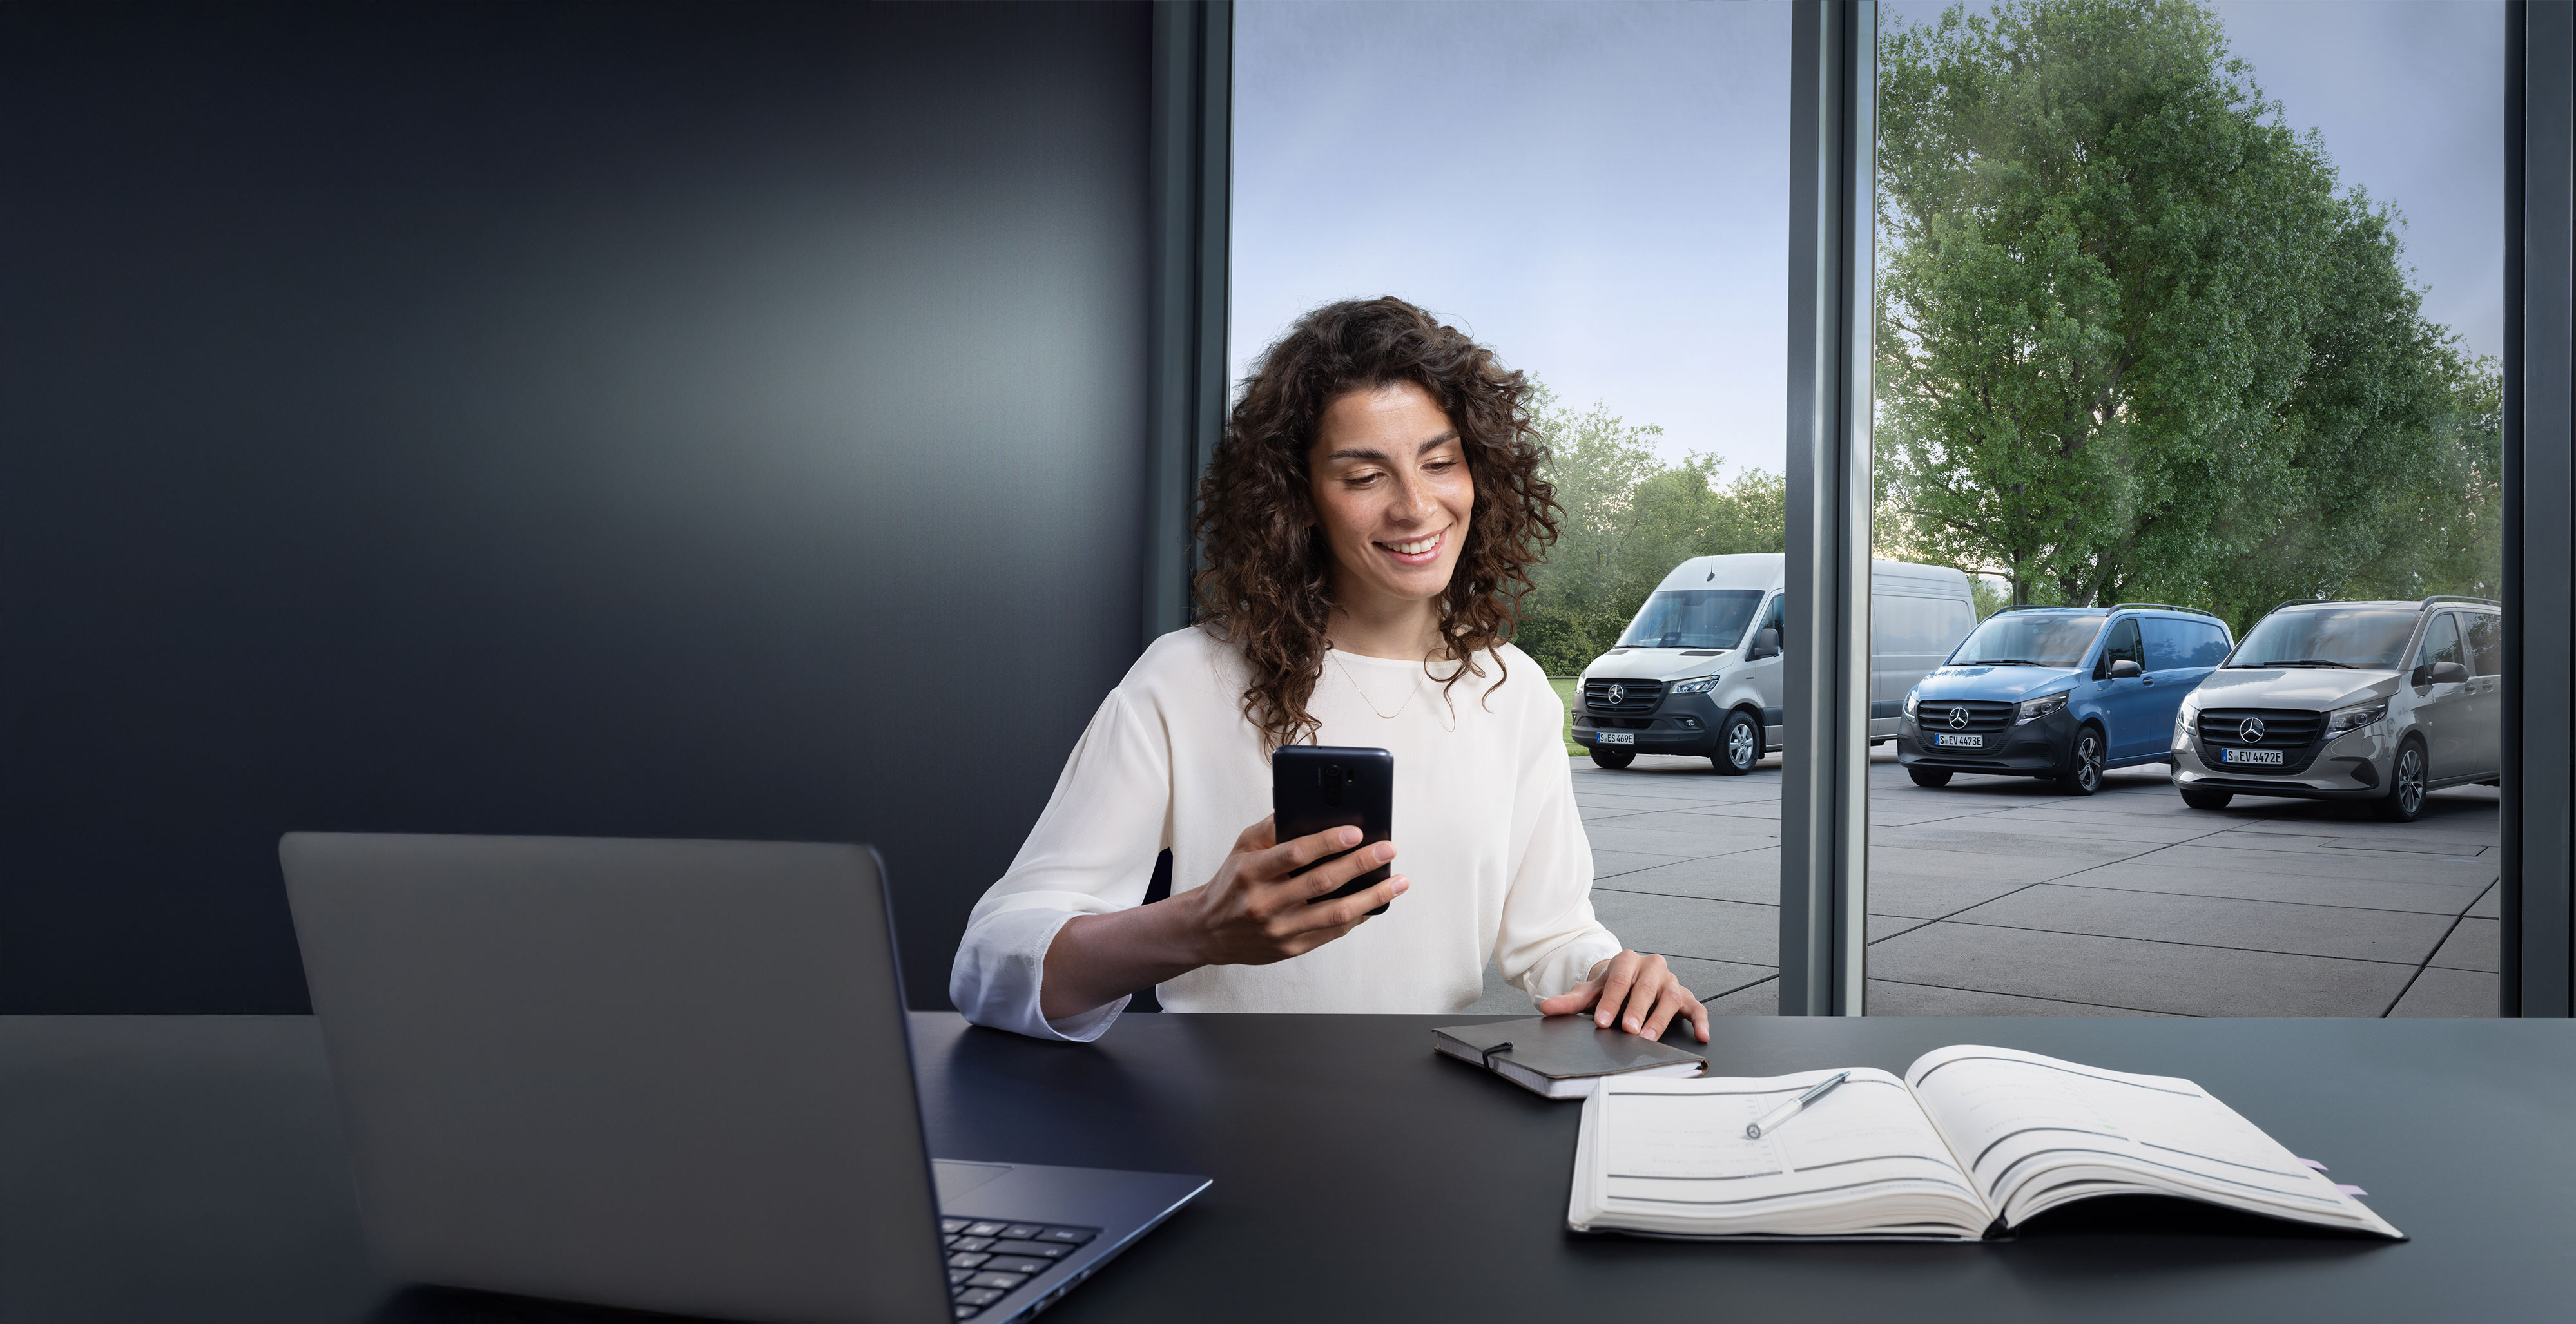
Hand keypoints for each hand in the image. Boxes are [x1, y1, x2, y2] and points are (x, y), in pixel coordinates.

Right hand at [1179, 815, 1409, 966]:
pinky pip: (1332, 933)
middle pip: (1322, 882)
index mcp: (1252, 872)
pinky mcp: (1291, 949)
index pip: (1295, 854)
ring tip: (1398, 882)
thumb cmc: (1233, 882)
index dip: (1328, 842)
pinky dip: (1357, 917)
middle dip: (1361, 864)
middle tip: (1388, 849)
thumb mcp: (1242, 848)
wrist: (1209, 931)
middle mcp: (1266, 903)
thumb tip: (1309, 808)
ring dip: (1372, 897)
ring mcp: (1280, 929)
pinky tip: (1376, 903)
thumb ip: (1271, 827)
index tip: (1356, 831)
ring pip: (1335, 913)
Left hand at [1537, 950, 1708, 1042]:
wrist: (1629, 981)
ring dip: (1660, 1019)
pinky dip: (1700, 1020)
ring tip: (1650, 1038)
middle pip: (1645, 987)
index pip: (1619, 980)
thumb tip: (1547, 1008)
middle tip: (1628, 1030)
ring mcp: (1670, 981)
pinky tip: (1701, 1035)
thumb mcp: (1590, 992)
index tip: (1603, 1021)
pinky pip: (1696, 1007)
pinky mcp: (1686, 995)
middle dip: (1636, 1010)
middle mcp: (1652, 967)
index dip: (1611, 1001)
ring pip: (1670, 997)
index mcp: (1627, 960)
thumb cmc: (1611, 989)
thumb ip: (1570, 1001)